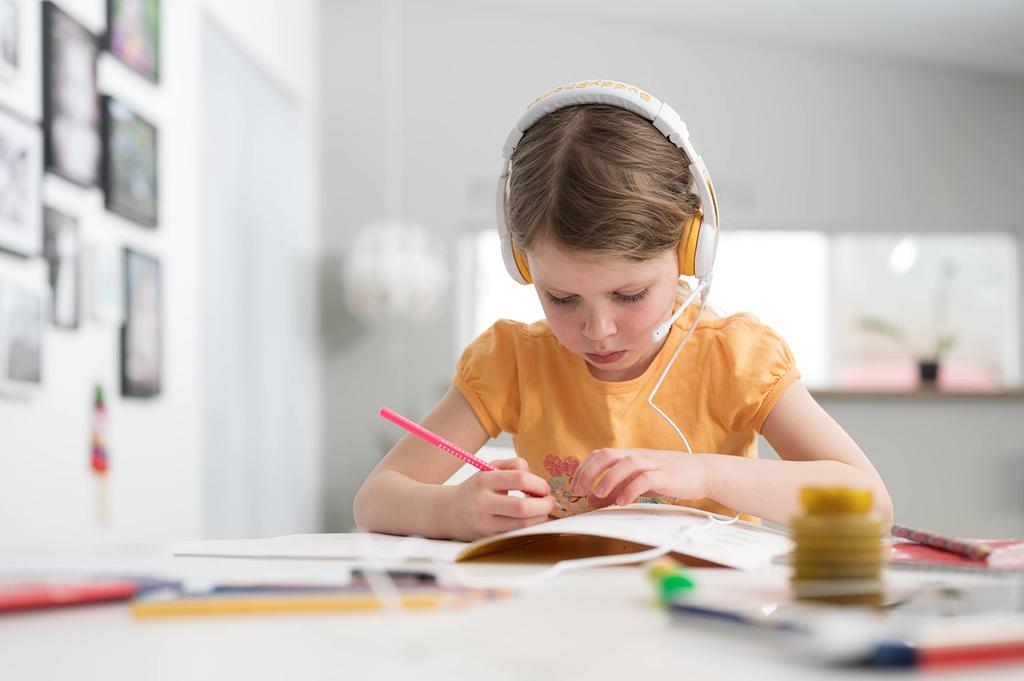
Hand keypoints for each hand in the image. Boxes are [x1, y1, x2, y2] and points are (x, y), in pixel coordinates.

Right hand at [445, 458, 555, 540]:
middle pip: (523, 507)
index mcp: (485, 480)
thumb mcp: (490, 468)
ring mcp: (486, 523)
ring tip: (541, 512)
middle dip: (544, 505)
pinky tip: (531, 521)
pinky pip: (517, 534)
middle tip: (549, 502)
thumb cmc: (476, 489)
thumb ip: (515, 465)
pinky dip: (530, 528)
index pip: (520, 479)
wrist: (450, 512)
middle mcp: (483, 502)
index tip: (544, 488)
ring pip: (522, 525)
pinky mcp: (489, 537)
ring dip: (540, 518)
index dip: (539, 484)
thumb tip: (536, 478)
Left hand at [568, 448, 709, 507]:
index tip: (575, 485)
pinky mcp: (665, 476)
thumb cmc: (669, 476)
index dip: (584, 468)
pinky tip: (622, 502)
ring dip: (608, 479)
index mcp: (630, 455)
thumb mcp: (638, 481)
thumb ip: (617, 488)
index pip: (600, 454)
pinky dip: (631, 489)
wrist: (702, 472)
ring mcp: (652, 464)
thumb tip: (593, 500)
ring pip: (626, 464)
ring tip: (597, 496)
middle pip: (608, 454)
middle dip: (589, 472)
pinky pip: (645, 479)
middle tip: (579, 490)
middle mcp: (638, 456)